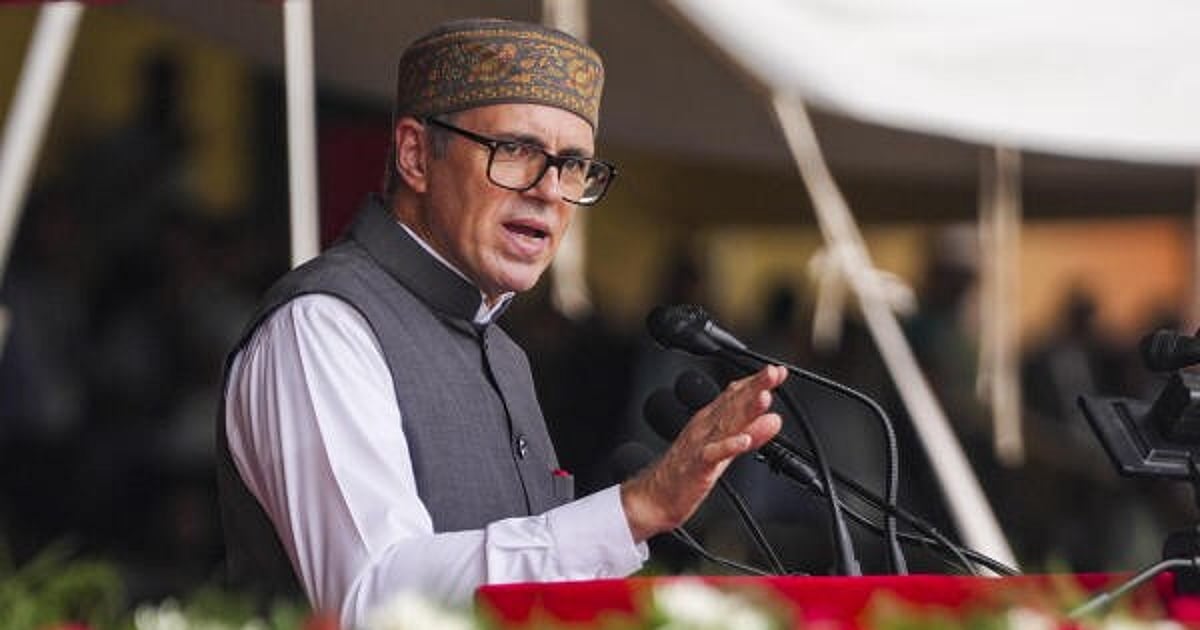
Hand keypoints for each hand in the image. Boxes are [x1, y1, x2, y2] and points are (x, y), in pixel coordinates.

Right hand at [620, 364, 786, 541]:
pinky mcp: (697, 466)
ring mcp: (700, 444)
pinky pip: (713, 454)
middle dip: (754, 387)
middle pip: (733, 403)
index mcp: (710, 419)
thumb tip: (775, 418)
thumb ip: (750, 432)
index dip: (757, 382)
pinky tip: (744, 440)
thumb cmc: (689, 470)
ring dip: (746, 410)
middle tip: (773, 373)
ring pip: (726, 424)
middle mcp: (705, 426)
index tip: (779, 371)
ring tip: (765, 397)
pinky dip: (728, 446)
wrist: (655, 495)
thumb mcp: (725, 449)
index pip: (735, 395)